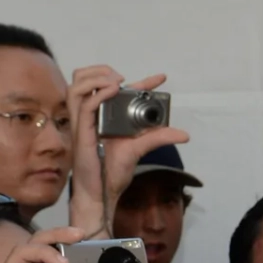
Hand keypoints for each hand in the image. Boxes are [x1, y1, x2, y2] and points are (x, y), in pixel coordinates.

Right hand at [66, 65, 188, 237]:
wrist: (100, 192)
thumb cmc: (113, 171)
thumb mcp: (141, 148)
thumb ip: (158, 137)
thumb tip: (184, 134)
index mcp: (104, 115)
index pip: (116, 88)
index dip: (140, 80)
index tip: (162, 78)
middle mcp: (92, 114)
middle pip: (84, 78)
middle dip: (103, 70)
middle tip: (125, 79)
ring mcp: (84, 121)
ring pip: (78, 85)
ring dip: (96, 77)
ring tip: (116, 82)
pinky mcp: (82, 131)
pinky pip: (84, 105)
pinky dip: (98, 94)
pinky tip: (113, 92)